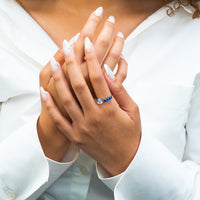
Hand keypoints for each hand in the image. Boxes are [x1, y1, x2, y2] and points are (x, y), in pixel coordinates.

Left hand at [38, 8, 123, 160]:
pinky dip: (50, 105)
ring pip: (67, 99)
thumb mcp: (133, 110)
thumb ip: (120, 91)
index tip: (87, 42)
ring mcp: (82, 127)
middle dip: (72, 62)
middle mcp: (94, 116)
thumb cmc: (130, 133)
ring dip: (59, 79)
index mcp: (110, 109)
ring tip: (54, 61)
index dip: (92, 58)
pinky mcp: (75, 135)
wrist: (124, 159)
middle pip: (80, 84)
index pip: (98, 78)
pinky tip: (44, 91)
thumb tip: (108, 72)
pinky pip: (60, 119)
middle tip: (67, 45)